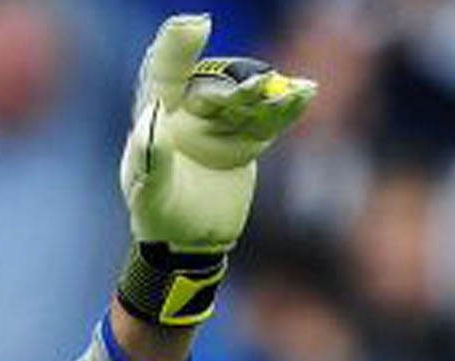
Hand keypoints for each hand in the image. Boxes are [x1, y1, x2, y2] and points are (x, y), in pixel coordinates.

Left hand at [115, 13, 314, 326]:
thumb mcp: (149, 196)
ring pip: (246, 101)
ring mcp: (219, 124)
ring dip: (269, 95)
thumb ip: (150, 160)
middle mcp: (189, 112)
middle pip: (215, 84)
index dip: (179, 46)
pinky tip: (305, 94)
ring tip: (294, 90)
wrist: (189, 243)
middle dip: (237, 84)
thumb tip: (153, 119)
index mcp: (156, 115)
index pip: (165, 72)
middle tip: (255, 85)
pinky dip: (286, 109)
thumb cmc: (158, 219)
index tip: (197, 23)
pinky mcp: (245, 140)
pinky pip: (267, 120)